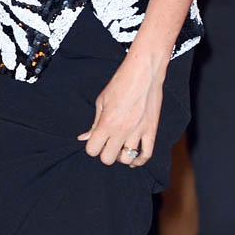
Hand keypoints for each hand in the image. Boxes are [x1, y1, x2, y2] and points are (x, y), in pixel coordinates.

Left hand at [78, 48, 165, 167]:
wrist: (143, 74)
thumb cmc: (120, 84)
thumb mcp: (101, 102)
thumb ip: (94, 123)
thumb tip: (83, 138)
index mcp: (107, 123)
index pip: (92, 150)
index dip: (91, 146)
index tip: (94, 140)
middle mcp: (122, 130)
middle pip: (108, 159)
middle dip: (105, 153)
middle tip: (106, 144)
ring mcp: (138, 132)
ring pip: (127, 159)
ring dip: (121, 156)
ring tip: (119, 147)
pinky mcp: (151, 131)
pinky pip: (146, 154)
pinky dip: (139, 160)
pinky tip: (133, 159)